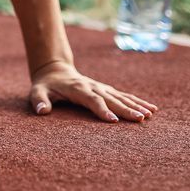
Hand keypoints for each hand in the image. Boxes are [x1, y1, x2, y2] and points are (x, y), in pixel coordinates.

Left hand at [28, 60, 158, 122]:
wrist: (54, 70)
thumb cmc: (46, 85)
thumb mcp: (37, 91)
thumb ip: (38, 100)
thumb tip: (41, 112)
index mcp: (78, 88)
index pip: (91, 100)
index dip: (101, 109)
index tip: (112, 120)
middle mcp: (92, 86)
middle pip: (111, 98)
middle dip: (126, 109)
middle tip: (140, 119)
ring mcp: (101, 87)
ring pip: (121, 96)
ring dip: (136, 105)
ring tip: (150, 114)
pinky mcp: (106, 90)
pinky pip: (124, 96)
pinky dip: (138, 101)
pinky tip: (152, 109)